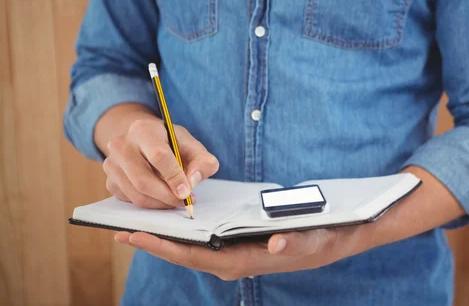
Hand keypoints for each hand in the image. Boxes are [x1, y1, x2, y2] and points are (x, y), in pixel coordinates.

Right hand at [103, 118, 219, 208]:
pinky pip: (130, 201)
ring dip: (160, 203)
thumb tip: (192, 181)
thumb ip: (202, 161)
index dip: (174, 177)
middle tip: (185, 201)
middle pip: (143, 180)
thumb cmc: (171, 143)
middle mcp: (121, 145)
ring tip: (177, 200)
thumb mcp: (192, 145)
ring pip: (136, 195)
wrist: (145, 141)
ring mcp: (111, 164)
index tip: (187, 192)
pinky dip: (150, 204)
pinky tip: (162, 197)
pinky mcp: (110, 181)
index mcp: (143, 130)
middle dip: (167, 196)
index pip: (158, 156)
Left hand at [114, 223, 371, 279]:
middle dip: (154, 243)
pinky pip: (203, 241)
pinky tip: (174, 220)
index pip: (195, 256)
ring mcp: (235, 254)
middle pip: (185, 254)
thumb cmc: (322, 238)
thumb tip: (274, 246)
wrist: (335, 238)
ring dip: (165, 238)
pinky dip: (183, 233)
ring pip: (192, 249)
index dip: (163, 246)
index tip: (133, 236)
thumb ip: (295, 244)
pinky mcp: (238, 245)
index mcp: (244, 260)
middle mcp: (234, 261)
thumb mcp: (314, 239)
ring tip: (139, 224)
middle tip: (121, 229)